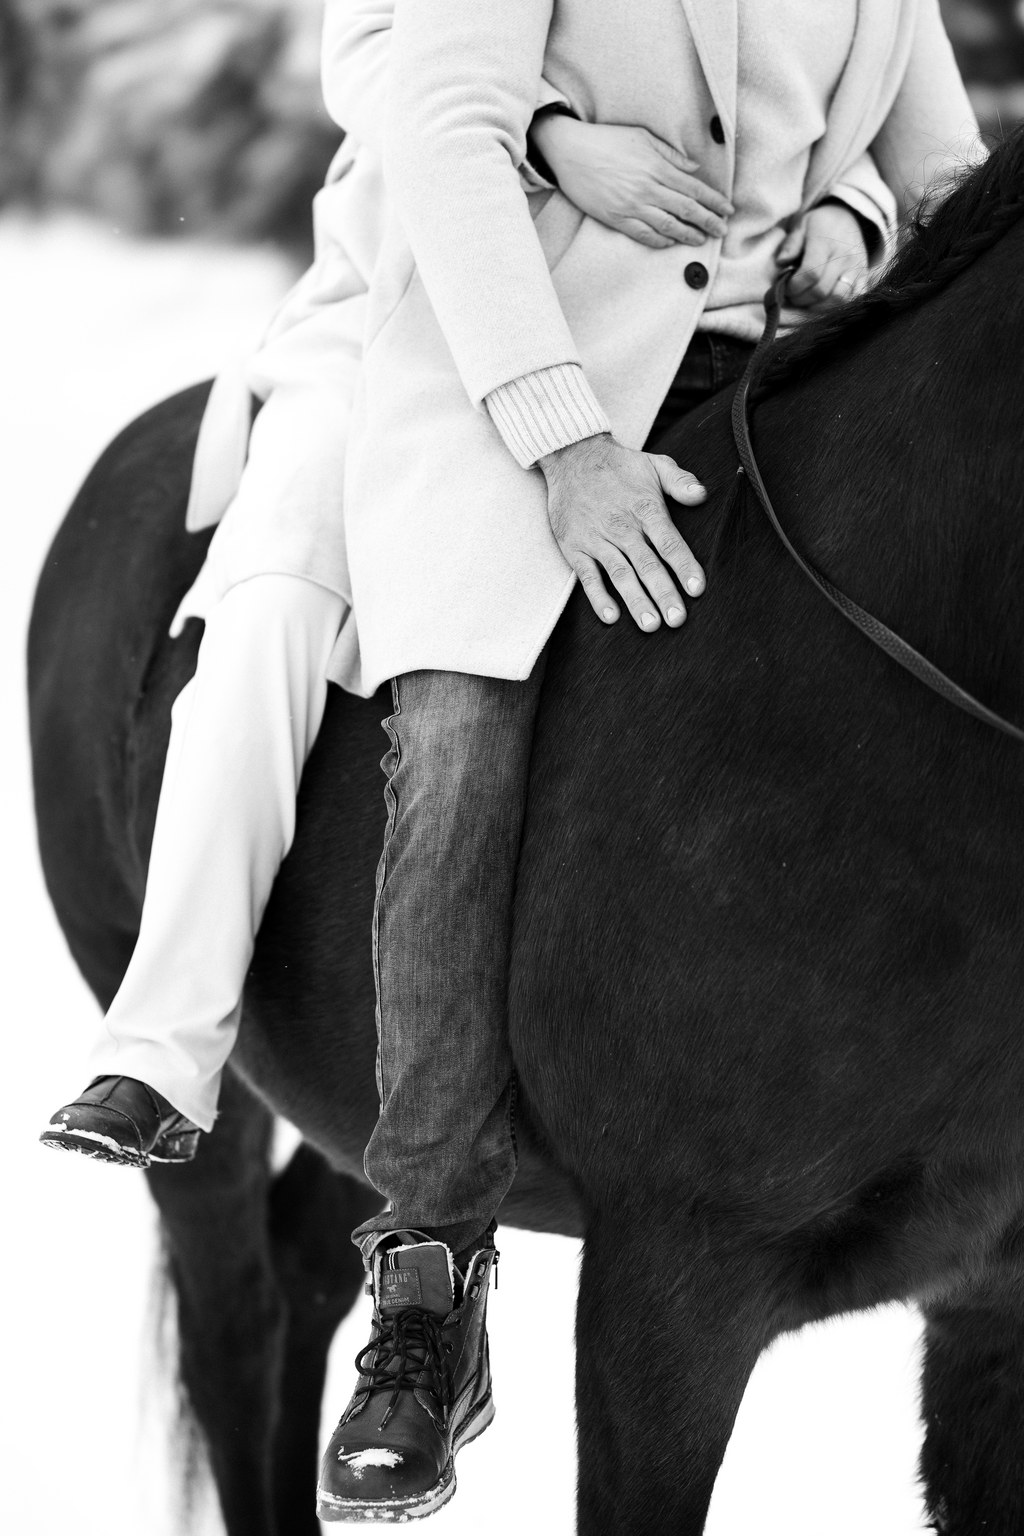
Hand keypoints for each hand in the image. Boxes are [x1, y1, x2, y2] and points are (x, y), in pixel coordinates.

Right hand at [531, 116, 732, 249]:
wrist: (570, 151)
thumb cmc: (606, 140)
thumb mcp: (642, 137)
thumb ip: (669, 154)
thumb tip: (693, 169)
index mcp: (657, 167)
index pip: (694, 188)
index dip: (713, 201)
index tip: (727, 210)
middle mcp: (648, 189)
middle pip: (686, 210)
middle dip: (708, 222)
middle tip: (722, 231)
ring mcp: (631, 206)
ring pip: (668, 226)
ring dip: (687, 235)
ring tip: (701, 240)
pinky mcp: (616, 218)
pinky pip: (643, 234)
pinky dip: (659, 241)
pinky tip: (670, 243)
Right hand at [538, 434, 706, 629]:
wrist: (572, 458)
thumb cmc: (620, 467)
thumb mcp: (655, 465)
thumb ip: (681, 481)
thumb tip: (703, 495)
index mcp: (645, 509)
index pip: (669, 542)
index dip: (684, 566)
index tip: (697, 589)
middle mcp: (623, 527)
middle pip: (647, 565)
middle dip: (664, 593)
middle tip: (678, 620)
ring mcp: (598, 539)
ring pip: (620, 574)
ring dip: (635, 601)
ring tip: (651, 625)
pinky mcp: (576, 547)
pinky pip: (587, 576)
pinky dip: (598, 597)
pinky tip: (611, 617)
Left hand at [777, 202, 869, 311]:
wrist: (851, 218)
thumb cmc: (820, 225)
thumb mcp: (801, 225)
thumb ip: (791, 244)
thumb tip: (781, 262)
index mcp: (826, 243)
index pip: (811, 274)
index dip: (794, 287)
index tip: (785, 288)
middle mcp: (844, 257)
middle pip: (821, 290)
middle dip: (801, 299)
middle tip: (791, 297)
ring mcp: (857, 269)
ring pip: (838, 300)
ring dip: (817, 307)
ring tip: (805, 301)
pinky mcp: (864, 279)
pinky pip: (852, 300)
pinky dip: (836, 307)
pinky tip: (822, 303)